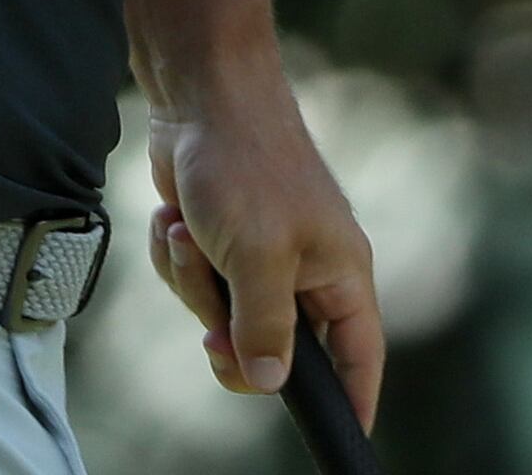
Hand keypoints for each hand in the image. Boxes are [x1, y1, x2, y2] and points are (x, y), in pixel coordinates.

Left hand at [146, 75, 382, 430]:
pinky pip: (194, 282)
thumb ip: (265, 329)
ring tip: (190, 235)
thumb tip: (268, 384)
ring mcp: (259, 252)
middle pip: (275, 348)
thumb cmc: (243, 164)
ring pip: (223, 316)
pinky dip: (176, 257)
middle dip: (231, 335)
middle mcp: (306, 267)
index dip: (352, 401)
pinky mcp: (218, 237)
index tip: (343, 437)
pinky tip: (174, 220)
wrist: (200, 93)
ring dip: (194, 284)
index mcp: (339, 272)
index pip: (358, 357)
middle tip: (212, 328)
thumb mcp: (258, 258)